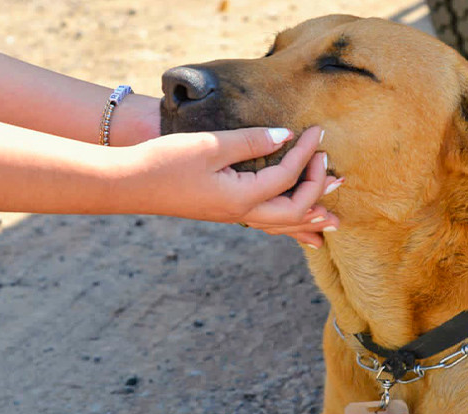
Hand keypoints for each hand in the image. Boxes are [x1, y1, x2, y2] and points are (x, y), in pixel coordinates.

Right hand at [129, 126, 340, 247]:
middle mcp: (241, 213)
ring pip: (280, 224)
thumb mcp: (211, 145)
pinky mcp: (224, 211)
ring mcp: (232, 216)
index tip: (318, 131)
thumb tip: (284, 137)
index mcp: (242, 198)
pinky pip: (265, 223)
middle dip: (319, 193)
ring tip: (333, 222)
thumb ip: (250, 141)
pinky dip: (287, 226)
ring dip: (309, 219)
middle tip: (339, 177)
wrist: (129, 183)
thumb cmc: (166, 162)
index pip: (287, 176)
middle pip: (294, 211)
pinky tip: (294, 228)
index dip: (306, 152)